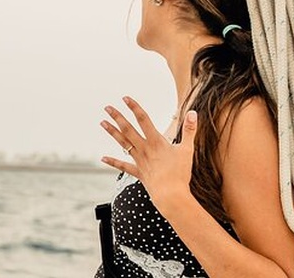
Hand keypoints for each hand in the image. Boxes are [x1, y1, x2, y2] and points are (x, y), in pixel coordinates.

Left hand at [100, 96, 197, 215]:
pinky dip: (113, 161)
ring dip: (112, 132)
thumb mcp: (187, 149)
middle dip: (118, 117)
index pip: (143, 119)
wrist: (171, 195)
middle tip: (107, 107)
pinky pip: (124, 166)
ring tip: (102, 123)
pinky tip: (103, 158)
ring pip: (123, 143)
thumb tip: (192, 112)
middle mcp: (144, 149)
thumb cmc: (180, 173)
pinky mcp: (139, 173)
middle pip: (128, 129)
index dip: (134, 108)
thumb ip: (190, 130)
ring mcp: (140, 161)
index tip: (125, 98)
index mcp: (156, 142)